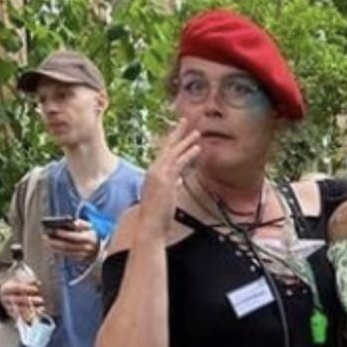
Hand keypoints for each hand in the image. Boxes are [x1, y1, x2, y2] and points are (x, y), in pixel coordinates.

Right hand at [0, 276, 44, 322]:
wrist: (2, 296)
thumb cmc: (14, 287)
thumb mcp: (18, 281)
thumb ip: (28, 281)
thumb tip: (38, 282)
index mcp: (6, 289)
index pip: (17, 288)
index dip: (27, 289)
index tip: (36, 289)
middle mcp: (6, 299)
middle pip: (18, 300)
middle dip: (30, 300)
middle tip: (41, 300)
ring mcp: (8, 307)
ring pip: (20, 309)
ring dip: (31, 309)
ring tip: (42, 307)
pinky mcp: (11, 314)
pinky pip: (22, 316)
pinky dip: (31, 315)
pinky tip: (39, 312)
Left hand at [44, 219, 98, 262]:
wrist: (101, 247)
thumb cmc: (93, 234)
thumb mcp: (91, 226)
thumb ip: (82, 223)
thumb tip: (73, 223)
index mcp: (90, 238)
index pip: (74, 236)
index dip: (64, 234)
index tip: (54, 230)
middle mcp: (87, 248)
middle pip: (68, 245)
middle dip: (55, 241)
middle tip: (45, 237)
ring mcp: (83, 255)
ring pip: (66, 251)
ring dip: (54, 247)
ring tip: (46, 242)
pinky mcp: (80, 260)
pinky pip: (67, 255)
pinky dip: (58, 251)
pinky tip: (52, 247)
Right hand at [138, 120, 200, 239]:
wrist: (149, 226)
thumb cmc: (156, 216)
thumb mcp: (164, 196)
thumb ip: (171, 185)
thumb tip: (178, 181)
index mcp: (152, 174)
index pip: (163, 153)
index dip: (172, 142)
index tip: (180, 133)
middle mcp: (153, 171)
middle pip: (167, 147)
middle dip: (177, 133)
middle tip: (185, 120)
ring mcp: (159, 175)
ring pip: (174, 153)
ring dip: (186, 141)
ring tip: (197, 132)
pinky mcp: (165, 180)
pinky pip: (179, 163)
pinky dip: (189, 154)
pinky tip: (197, 148)